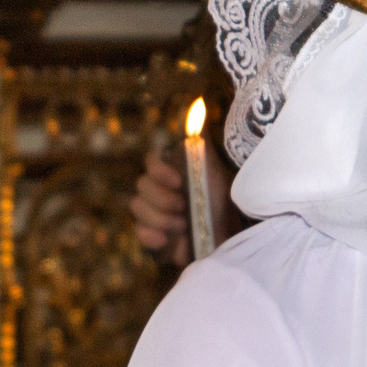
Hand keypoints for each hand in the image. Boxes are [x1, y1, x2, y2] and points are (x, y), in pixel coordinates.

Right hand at [130, 133, 228, 266]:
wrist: (229, 237)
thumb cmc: (223, 204)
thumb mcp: (217, 175)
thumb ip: (203, 151)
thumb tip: (198, 126)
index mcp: (172, 172)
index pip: (152, 161)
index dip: (160, 170)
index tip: (178, 182)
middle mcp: (158, 190)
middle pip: (142, 185)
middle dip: (161, 198)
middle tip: (183, 207)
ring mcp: (152, 213)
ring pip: (138, 207)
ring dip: (160, 217)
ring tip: (183, 226)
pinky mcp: (151, 236)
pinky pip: (139, 232)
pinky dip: (150, 235)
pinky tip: (165, 240)